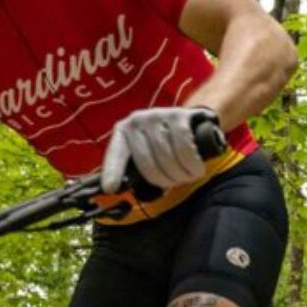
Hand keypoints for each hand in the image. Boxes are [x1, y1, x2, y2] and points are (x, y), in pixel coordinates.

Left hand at [100, 106, 217, 193]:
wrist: (192, 122)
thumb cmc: (166, 145)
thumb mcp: (148, 154)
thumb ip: (136, 170)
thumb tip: (123, 191)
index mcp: (123, 132)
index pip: (116, 153)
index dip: (112, 171)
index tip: (110, 188)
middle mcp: (136, 120)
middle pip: (147, 163)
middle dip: (163, 180)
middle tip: (174, 184)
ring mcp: (156, 115)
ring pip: (166, 157)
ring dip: (180, 174)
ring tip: (187, 176)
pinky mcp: (178, 115)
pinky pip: (184, 147)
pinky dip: (191, 164)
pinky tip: (196, 169)